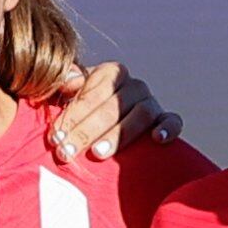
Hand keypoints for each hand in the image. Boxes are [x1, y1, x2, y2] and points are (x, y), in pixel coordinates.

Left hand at [40, 59, 178, 162]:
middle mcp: (133, 85)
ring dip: (119, 134)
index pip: (92, 93)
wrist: (99, 129)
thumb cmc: (76, 114)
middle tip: (67, 152)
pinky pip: (172, 120)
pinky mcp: (165, 120)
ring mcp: (151, 102)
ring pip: (141, 113)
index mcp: (110, 74)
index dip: (72, 115)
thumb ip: (63, 85)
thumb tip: (72, 81)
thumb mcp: (65, 97)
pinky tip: (156, 140)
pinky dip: (168, 128)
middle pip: (113, 106)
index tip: (55, 137)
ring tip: (97, 154)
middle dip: (86, 131)